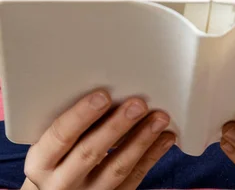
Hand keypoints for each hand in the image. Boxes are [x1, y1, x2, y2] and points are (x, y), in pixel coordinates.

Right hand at [23, 89, 173, 188]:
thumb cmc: (58, 155)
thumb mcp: (51, 143)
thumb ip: (71, 122)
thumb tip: (108, 83)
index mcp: (41, 161)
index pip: (60, 136)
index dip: (81, 115)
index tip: (103, 95)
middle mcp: (61, 183)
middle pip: (90, 152)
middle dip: (116, 126)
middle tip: (138, 103)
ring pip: (117, 169)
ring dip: (142, 140)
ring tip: (160, 117)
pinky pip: (134, 179)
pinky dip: (152, 156)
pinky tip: (165, 138)